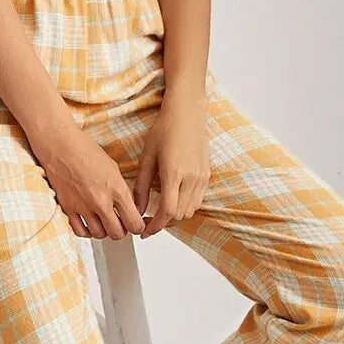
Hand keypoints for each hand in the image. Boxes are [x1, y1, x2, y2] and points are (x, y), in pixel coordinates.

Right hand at [33, 125, 146, 238]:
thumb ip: (121, 191)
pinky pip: (80, 231)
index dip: (138, 227)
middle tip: (120, 224)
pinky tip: (88, 223)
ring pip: (99, 234)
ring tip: (103, 221)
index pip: (134, 223)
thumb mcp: (113, 168)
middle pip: (117, 234)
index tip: (136, 224)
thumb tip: (128, 207)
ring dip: (104, 231)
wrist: (60, 145)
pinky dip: (86, 231)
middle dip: (122, 231)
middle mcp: (101, 201)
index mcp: (117, 189)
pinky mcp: (68, 208)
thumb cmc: (85, 150)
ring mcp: (83, 207)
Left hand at [133, 92, 210, 237]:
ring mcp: (202, 177)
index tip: (144, 231)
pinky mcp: (207, 174)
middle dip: (163, 222)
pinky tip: (173, 198)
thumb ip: (141, 186)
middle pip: (179, 215)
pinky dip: (185, 205)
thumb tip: (136, 208)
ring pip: (190, 210)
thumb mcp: (147, 157)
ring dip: (175, 214)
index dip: (155, 226)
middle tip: (148, 221)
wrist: (187, 112)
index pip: (167, 212)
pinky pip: (197, 200)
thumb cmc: (165, 129)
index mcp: (174, 174)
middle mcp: (192, 178)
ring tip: (159, 210)